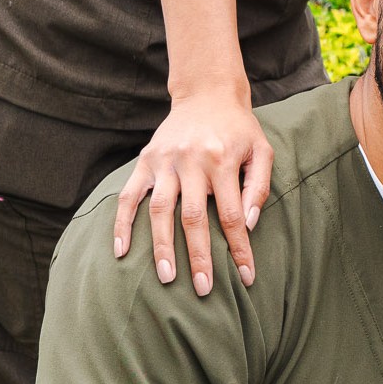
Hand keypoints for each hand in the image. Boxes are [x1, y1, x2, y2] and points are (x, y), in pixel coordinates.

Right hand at [112, 87, 273, 295]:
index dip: (239, 248)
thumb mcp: (262, 150)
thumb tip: (248, 224)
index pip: (232, 214)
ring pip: (160, 211)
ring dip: (161, 247)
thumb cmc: (239, 129)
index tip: (246, 276)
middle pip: (193, 218)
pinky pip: (128, 197)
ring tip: (166, 278)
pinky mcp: (145, 161)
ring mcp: (164, 162)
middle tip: (202, 289)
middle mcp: (191, 161)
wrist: (208, 94)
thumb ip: (258, 186)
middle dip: (199, 256)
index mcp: (222, 160)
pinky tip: (121, 252)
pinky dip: (122, 225)